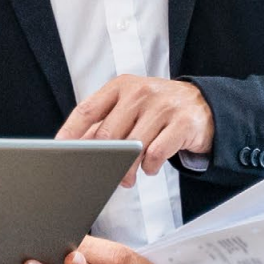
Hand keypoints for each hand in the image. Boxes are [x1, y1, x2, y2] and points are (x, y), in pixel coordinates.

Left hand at [56, 74, 213, 185]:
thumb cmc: (158, 108)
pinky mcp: (182, 123)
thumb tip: (76, 146)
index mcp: (122, 86)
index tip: (60, 148)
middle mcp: (140, 92)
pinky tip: (150, 167)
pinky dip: (150, 167)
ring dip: (127, 169)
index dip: (71, 131)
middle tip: (103, 174)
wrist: (204, 104)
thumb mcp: (130, 107)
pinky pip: (156, 154)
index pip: (88, 109)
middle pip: (108, 134)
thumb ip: (104, 123)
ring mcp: (163, 106)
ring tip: (128, 177)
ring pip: (132, 147)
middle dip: (103, 160)